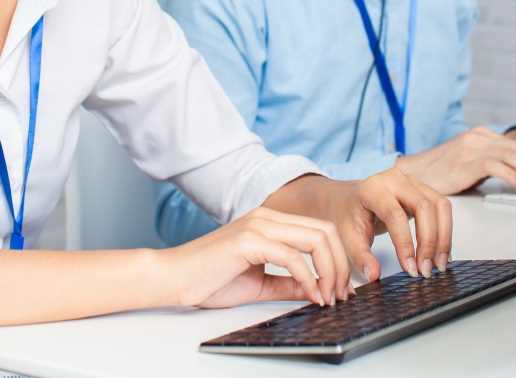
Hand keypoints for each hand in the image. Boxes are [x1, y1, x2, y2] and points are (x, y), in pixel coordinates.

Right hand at [161, 207, 353, 309]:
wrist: (174, 277)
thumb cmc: (209, 278)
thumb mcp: (259, 283)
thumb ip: (287, 283)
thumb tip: (316, 290)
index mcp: (270, 222)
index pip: (320, 230)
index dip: (337, 260)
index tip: (339, 290)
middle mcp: (267, 217)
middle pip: (325, 231)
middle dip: (341, 265)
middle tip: (340, 295)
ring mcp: (258, 225)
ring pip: (315, 239)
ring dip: (330, 272)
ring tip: (327, 297)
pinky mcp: (249, 240)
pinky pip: (292, 257)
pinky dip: (309, 278)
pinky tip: (310, 295)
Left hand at [319, 169, 451, 282]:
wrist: (348, 200)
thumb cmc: (347, 216)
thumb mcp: (347, 238)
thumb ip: (361, 257)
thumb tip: (374, 274)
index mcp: (372, 188)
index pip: (395, 215)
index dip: (405, 244)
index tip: (410, 268)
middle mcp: (394, 179)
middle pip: (423, 207)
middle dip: (429, 242)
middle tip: (426, 270)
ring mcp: (411, 182)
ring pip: (439, 206)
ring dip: (442, 237)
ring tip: (438, 264)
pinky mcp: (422, 190)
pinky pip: (442, 208)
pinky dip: (445, 231)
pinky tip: (440, 252)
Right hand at [396, 126, 515, 194]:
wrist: (411, 174)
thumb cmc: (440, 174)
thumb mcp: (470, 164)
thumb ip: (492, 164)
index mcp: (481, 136)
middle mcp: (478, 137)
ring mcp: (470, 147)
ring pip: (512, 154)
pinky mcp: (463, 160)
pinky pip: (494, 164)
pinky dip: (512, 174)